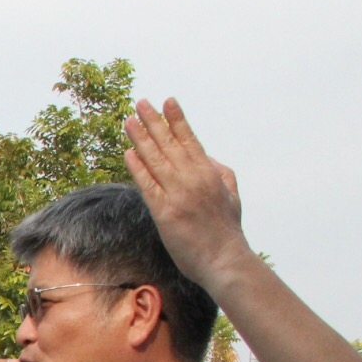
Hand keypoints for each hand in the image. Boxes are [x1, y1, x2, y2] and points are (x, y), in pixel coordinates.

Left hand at [123, 98, 250, 288]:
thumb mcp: (232, 195)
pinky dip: (138, 168)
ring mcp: (178, 194)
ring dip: (141, 138)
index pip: (190, 140)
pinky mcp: (165, 212)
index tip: (167, 101)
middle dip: (154, 122)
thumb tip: (209, 158)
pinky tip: (129, 153)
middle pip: (169, 144)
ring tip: (129, 120)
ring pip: (156, 160)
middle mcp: (193, 179)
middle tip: (140, 103)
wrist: (224, 260)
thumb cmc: (227, 231)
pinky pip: (148, 185)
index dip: (177, 120)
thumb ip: (221, 173)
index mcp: (209, 173)